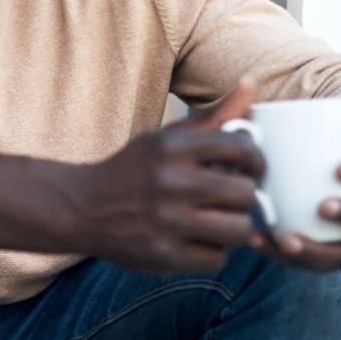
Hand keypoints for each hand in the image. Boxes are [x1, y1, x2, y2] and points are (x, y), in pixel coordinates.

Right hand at [75, 78, 264, 273]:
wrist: (84, 208)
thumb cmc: (135, 170)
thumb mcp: (167, 138)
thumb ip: (215, 116)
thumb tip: (252, 81)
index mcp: (172, 147)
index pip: (243, 149)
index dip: (256, 160)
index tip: (249, 168)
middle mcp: (170, 182)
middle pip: (246, 194)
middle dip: (244, 196)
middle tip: (232, 197)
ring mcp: (167, 221)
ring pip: (239, 230)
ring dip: (234, 226)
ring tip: (218, 219)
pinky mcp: (164, 255)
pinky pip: (217, 258)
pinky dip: (212, 250)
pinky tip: (196, 238)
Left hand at [253, 113, 340, 271]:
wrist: (327, 178)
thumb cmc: (327, 150)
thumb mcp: (333, 133)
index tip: (339, 168)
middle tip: (322, 206)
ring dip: (316, 250)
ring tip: (285, 240)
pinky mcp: (324, 252)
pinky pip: (309, 262)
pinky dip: (282, 254)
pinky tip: (256, 240)